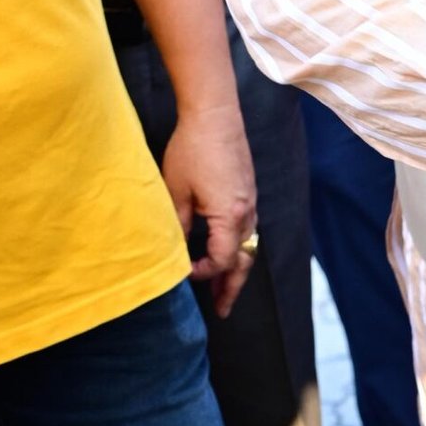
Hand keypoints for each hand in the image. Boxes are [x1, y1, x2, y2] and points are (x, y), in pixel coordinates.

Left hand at [160, 100, 257, 316]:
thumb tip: (175, 253)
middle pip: (243, 262)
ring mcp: (251, 203)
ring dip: (235, 269)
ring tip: (223, 289)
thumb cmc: (193, 149)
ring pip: (248, 247)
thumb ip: (178, 227)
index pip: (221, 260)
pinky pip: (247, 231)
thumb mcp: (176, 192)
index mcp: (230, 216)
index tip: (184, 274)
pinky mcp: (248, 193)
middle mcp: (247, 214)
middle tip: (222, 310)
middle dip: (231, 288)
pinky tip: (223, 251)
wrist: (215, 114)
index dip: (203, 273)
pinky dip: (237, 248)